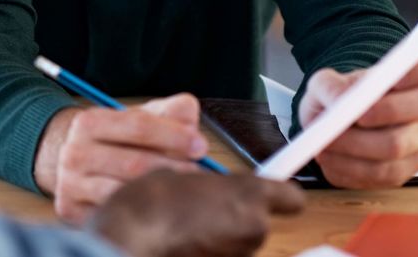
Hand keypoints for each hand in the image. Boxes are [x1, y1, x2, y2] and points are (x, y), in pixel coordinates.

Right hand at [34, 94, 208, 222]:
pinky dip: (141, 213)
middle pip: (134, 164)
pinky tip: (158, 207)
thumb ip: (169, 111)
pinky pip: (115, 214)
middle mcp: (74, 153)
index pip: (138, 126)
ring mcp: (71, 185)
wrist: (77, 164)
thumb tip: (189, 114)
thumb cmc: (118, 140)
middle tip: (199, 173)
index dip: (173, 135)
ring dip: (160, 193)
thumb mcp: (141, 118)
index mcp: (89, 122)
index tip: (200, 146)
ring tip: (182, 190)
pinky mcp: (72, 212)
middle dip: (174, 168)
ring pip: (125, 193)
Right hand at [90, 170, 304, 256]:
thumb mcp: (173, 168)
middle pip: (257, 218)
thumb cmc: (147, 206)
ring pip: (238, 238)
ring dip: (219, 231)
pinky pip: (222, 253)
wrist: (127, 243)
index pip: (289, 196)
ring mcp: (239, 255)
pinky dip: (206, 247)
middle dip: (233, 210)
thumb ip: (201, 171)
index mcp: (247, 195)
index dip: (277, 192)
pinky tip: (181, 240)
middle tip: (202, 201)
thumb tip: (204, 168)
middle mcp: (253, 230)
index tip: (271, 187)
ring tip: (184, 222)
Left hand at [300, 43, 417, 187]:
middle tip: (353, 116)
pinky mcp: (408, 168)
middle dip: (386, 110)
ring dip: (356, 144)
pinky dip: (350, 166)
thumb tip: (340, 99)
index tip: (396, 74)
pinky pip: (384, 172)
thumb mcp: (323, 84)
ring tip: (325, 142)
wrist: (331, 128)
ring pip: (399, 144)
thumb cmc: (334, 99)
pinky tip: (330, 158)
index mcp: (412, 73)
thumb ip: (330, 86)